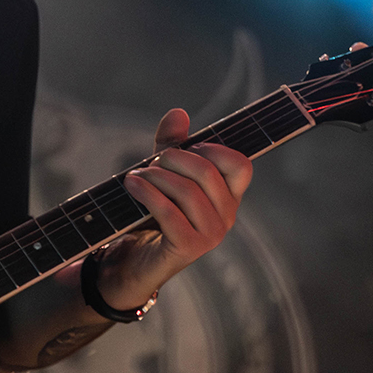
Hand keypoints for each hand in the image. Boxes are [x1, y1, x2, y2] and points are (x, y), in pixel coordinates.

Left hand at [111, 109, 253, 301]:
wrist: (135, 259)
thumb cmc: (153, 213)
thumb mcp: (163, 173)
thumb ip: (172, 144)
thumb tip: (178, 113)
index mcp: (228, 197)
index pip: (241, 164)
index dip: (213, 148)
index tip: (187, 147)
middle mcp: (226, 216)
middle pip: (208, 172)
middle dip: (175, 158)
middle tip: (153, 161)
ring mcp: (211, 235)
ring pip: (187, 191)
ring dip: (156, 176)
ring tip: (137, 175)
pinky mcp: (188, 248)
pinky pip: (169, 212)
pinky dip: (146, 192)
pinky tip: (131, 184)